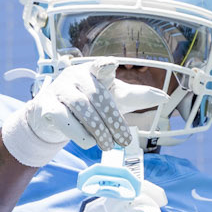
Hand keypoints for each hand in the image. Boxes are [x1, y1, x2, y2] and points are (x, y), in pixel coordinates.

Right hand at [2, 61, 132, 165]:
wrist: (54, 119)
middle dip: (113, 121)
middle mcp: (75, 76)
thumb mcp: (114, 100)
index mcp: (93, 71)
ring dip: (98, 130)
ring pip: (81, 108)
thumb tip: (164, 97)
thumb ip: (137, 97)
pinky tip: (88, 143)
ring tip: (108, 146)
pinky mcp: (46, 106)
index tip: (112, 65)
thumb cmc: (90, 106)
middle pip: (98, 96)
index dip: (105, 66)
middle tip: (124, 141)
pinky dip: (79, 134)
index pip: (100, 66)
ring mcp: (59, 89)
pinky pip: (63, 119)